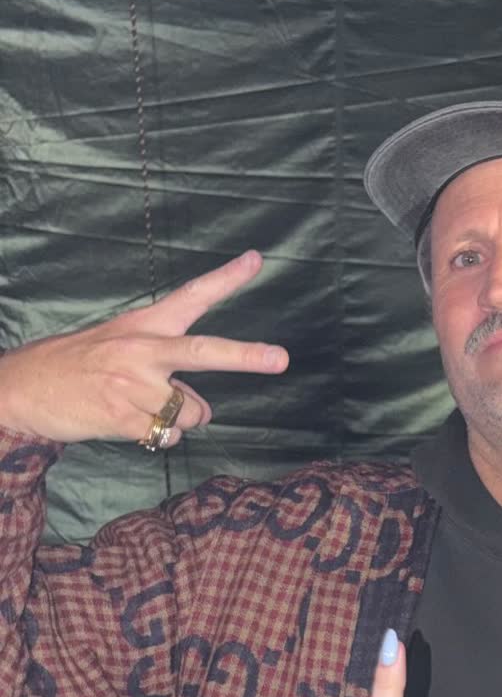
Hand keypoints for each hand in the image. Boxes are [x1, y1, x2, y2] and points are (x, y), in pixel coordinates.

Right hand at [0, 249, 287, 444]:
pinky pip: (166, 435)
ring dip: (178, 418)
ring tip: (141, 407)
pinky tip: (130, 424)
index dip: (226, 279)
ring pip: (191, 412)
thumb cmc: (79, 366)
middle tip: (280, 358)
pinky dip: (158, 436)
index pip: (191, 297)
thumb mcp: (119, 346)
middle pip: (204, 352)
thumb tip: (204, 407)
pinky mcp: (123, 417)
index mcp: (144, 325)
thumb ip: (167, 367)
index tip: (257, 260)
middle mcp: (142, 350)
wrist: (24, 388)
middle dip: (246, 356)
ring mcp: (133, 384)